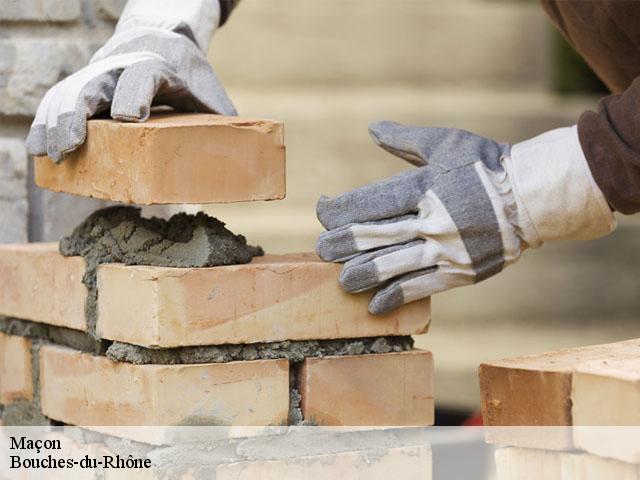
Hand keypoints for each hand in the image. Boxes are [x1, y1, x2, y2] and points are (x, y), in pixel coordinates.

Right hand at [26, 26, 235, 161]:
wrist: (163, 39)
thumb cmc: (191, 76)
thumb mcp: (211, 95)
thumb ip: (223, 122)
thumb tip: (247, 163)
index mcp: (159, 67)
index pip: (142, 76)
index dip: (134, 95)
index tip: (127, 118)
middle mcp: (124, 66)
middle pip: (95, 83)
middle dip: (79, 114)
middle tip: (71, 146)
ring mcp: (101, 73)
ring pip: (70, 92)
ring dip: (55, 122)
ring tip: (47, 154)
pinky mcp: (86, 83)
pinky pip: (60, 99)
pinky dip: (47, 121)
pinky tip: (38, 147)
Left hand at [316, 121, 615, 314]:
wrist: (533, 198)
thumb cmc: (485, 165)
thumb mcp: (445, 143)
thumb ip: (405, 140)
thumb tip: (371, 128)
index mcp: (426, 186)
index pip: (370, 202)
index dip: (338, 209)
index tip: (322, 211)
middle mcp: (432, 219)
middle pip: (374, 236)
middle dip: (341, 244)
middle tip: (321, 250)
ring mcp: (446, 249)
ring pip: (392, 266)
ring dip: (361, 275)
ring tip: (342, 281)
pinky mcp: (459, 273)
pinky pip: (421, 288)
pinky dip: (395, 297)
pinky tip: (375, 304)